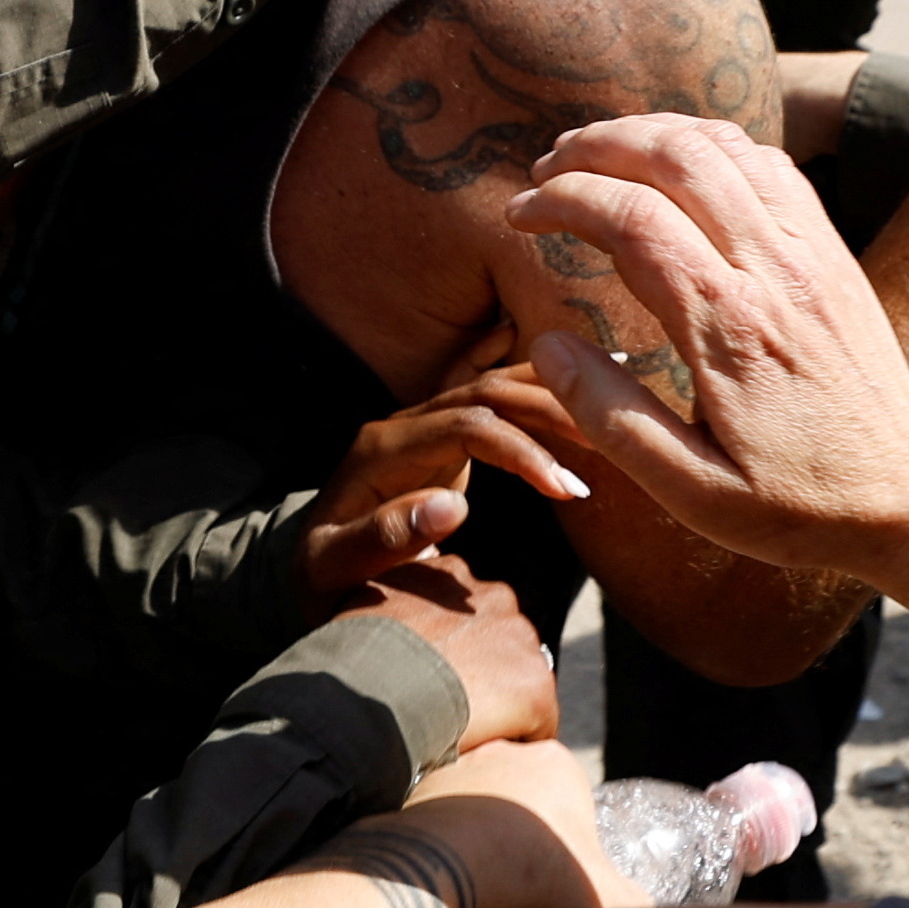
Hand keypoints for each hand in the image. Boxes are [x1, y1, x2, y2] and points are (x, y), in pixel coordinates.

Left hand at [300, 385, 592, 601]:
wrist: (299, 565)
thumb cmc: (316, 574)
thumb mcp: (333, 567)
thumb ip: (385, 538)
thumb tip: (455, 508)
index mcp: (383, 450)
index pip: (468, 426)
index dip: (521, 450)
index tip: (564, 487)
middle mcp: (402, 424)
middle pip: (486, 392)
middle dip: (550, 411)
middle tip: (608, 440)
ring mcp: (417, 424)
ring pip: (488, 382)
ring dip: (547, 386)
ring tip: (608, 381)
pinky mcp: (430, 434)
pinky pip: (468, 381)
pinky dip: (503, 357)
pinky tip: (528, 333)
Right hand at [322, 555, 563, 749]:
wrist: (370, 696)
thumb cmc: (351, 664)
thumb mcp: (363, 616)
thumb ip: (392, 615)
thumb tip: (390, 638)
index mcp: (447, 574)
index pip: (466, 612)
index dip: (452, 651)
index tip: (431, 678)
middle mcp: (491, 595)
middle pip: (501, 643)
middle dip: (484, 673)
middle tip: (449, 708)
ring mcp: (519, 638)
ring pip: (521, 681)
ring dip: (502, 705)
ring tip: (467, 734)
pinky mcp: (535, 683)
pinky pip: (539, 722)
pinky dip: (518, 739)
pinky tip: (486, 754)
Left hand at [401, 734, 629, 907]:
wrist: (451, 876)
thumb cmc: (537, 876)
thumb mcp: (610, 895)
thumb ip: (633, 898)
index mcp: (553, 763)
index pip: (566, 787)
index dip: (567, 829)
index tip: (560, 864)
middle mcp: (501, 753)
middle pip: (517, 792)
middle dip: (520, 828)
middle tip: (519, 875)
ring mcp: (452, 769)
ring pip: (473, 804)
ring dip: (478, 834)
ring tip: (481, 880)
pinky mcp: (413, 794)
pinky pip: (436, 821)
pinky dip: (443, 845)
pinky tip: (448, 876)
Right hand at [502, 115, 908, 580]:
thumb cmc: (799, 504)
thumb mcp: (693, 492)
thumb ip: (612, 417)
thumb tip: (543, 344)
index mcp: (730, 330)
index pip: (633, 219)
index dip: (563, 201)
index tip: (520, 216)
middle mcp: (774, 272)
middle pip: (676, 156)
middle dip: (597, 145)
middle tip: (546, 169)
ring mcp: (812, 252)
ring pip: (725, 145)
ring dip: (651, 132)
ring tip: (597, 152)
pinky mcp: (832, 250)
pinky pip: (769, 163)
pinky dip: (710, 143)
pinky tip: (675, 164)